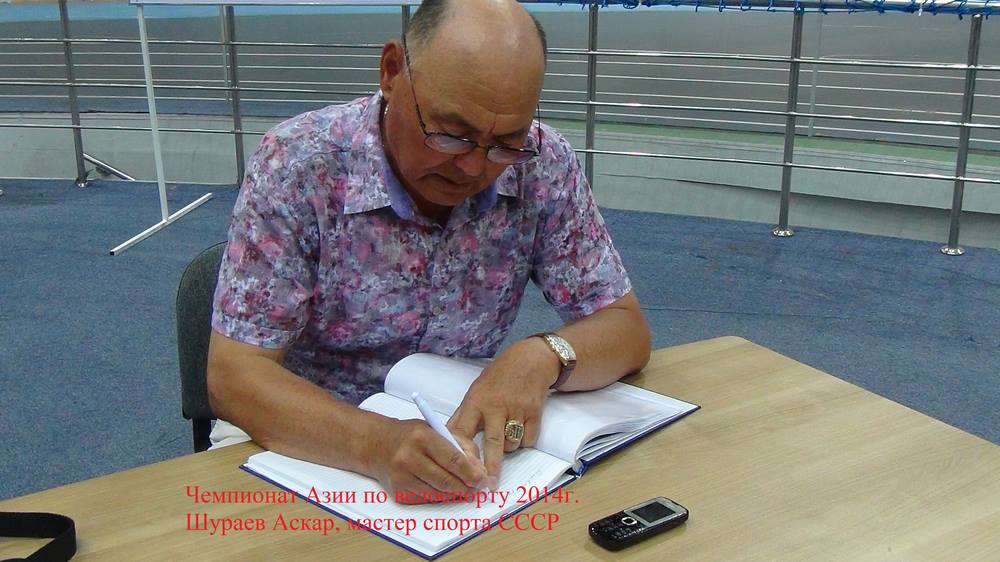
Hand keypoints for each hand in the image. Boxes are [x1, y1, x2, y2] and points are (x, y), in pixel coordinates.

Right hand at [367, 418, 487, 503]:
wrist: (375, 443)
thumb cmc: (409, 435)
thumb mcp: (435, 429)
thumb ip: (459, 445)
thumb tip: (478, 469)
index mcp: (422, 436)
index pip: (453, 459)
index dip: (471, 473)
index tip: (482, 479)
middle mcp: (409, 456)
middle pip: (446, 480)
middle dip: (466, 487)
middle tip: (476, 488)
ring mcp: (402, 475)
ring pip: (437, 493)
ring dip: (454, 494)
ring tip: (463, 489)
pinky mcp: (398, 490)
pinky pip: (426, 499)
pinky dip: (438, 496)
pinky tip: (443, 490)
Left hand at [446, 337, 560, 488]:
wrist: (530, 361)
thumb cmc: (498, 378)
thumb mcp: (475, 392)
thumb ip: (464, 416)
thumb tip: (449, 443)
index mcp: (475, 401)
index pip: (461, 431)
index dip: (461, 453)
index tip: (460, 470)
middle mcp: (495, 406)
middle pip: (492, 444)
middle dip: (490, 467)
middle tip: (487, 485)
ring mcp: (516, 410)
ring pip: (511, 445)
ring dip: (508, 448)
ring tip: (506, 433)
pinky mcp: (535, 413)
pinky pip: (528, 440)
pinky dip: (524, 441)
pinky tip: (520, 428)